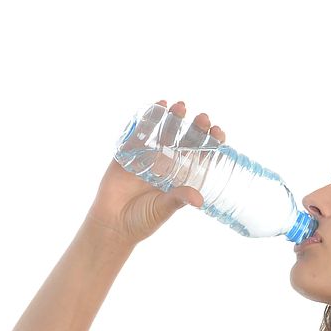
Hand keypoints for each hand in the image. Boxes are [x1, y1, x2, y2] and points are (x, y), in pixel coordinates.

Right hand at [85, 99, 226, 246]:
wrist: (112, 224)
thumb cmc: (142, 221)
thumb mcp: (163, 209)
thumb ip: (178, 199)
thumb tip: (199, 199)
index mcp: (180, 178)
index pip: (200, 157)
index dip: (210, 144)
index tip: (219, 132)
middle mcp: (166, 166)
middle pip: (184, 142)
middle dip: (194, 129)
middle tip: (203, 118)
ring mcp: (147, 158)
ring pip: (164, 134)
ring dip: (173, 119)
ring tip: (181, 106)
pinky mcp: (127, 154)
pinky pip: (139, 133)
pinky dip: (148, 119)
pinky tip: (158, 106)